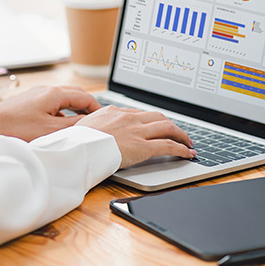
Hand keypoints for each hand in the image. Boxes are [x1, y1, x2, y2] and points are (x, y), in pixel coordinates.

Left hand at [0, 86, 100, 141]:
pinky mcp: (27, 102)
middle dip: (86, 106)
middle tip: (95, 120)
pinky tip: (56, 128)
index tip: (104, 118)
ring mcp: (35, 95)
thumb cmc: (16, 127)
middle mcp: (46, 90)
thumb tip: (90, 124)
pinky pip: (50, 104)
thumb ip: (73, 126)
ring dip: (72, 110)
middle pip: (74, 94)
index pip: (84, 96)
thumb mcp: (51, 130)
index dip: (97, 107)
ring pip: (62, 100)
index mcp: (54, 93)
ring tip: (78, 125)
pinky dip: (59, 113)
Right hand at [75, 106, 194, 168]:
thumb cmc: (76, 141)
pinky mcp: (143, 147)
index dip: (151, 121)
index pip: (139, 114)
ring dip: (181, 135)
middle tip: (176, 132)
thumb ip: (94, 125)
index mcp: (114, 112)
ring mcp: (137, 132)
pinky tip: (188, 153)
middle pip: (157, 117)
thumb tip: (92, 129)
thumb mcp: (83, 126)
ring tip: (187, 142)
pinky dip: (182, 149)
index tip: (156, 126)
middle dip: (170, 124)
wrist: (78, 148)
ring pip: (168, 128)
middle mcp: (129, 118)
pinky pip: (169, 146)